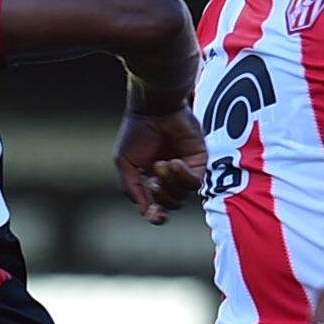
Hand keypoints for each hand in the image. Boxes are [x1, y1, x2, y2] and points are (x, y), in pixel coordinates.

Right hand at [114, 105, 207, 223]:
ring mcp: (185, 169)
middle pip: (172, 203)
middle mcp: (170, 176)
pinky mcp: (199, 161)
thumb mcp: (125, 163)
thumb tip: (145, 211)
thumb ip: (132, 188)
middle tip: (152, 180)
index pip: (158, 206)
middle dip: (161, 196)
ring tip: (161, 164)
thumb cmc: (136, 131)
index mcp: (151, 178)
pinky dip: (183, 176)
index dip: (156, 215)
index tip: (155, 215)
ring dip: (170, 184)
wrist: (153, 107)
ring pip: (183, 195)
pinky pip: (195, 182)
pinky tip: (174, 162)